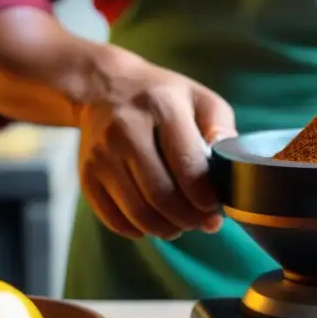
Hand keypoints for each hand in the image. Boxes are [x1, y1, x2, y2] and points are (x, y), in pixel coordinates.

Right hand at [76, 48, 235, 240]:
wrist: (102, 87)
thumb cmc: (163, 97)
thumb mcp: (199, 99)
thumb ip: (221, 129)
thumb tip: (230, 166)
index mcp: (162, 107)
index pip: (188, 167)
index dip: (206, 198)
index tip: (215, 207)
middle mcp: (126, 129)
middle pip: (162, 195)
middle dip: (189, 219)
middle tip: (202, 222)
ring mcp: (101, 154)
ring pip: (138, 212)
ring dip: (166, 229)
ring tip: (181, 225)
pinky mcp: (86, 174)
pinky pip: (113, 218)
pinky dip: (137, 230)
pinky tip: (153, 223)